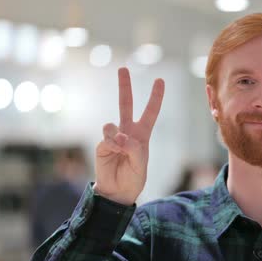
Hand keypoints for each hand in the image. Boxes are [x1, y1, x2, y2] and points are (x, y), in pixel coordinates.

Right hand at [93, 68, 164, 204]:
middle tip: (123, 68)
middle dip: (124, 86)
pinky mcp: (102, 144)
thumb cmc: (133, 178)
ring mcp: (113, 137)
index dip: (155, 97)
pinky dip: (112, 145)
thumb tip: (119, 135)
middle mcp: (127, 132)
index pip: (150, 112)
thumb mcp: (141, 164)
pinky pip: (107, 138)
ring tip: (121, 148)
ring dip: (117, 136)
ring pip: (112, 124)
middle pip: (125, 104)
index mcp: (142, 135)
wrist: (117, 192)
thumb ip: (134, 148)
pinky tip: (114, 152)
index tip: (160, 81)